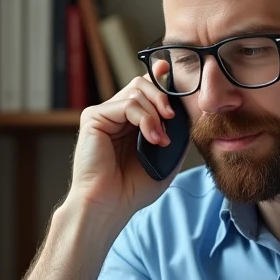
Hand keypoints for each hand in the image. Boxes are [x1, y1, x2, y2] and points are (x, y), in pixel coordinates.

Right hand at [67, 75, 187, 220]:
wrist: (109, 205)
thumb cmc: (133, 188)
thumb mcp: (165, 159)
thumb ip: (175, 134)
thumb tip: (186, 111)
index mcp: (129, 122)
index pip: (145, 90)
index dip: (160, 80)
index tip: (173, 75)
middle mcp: (115, 115)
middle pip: (142, 84)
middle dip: (162, 98)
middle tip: (172, 118)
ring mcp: (103, 115)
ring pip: (137, 92)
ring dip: (156, 114)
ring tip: (161, 140)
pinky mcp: (93, 117)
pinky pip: (127, 105)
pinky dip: (145, 119)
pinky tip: (152, 139)